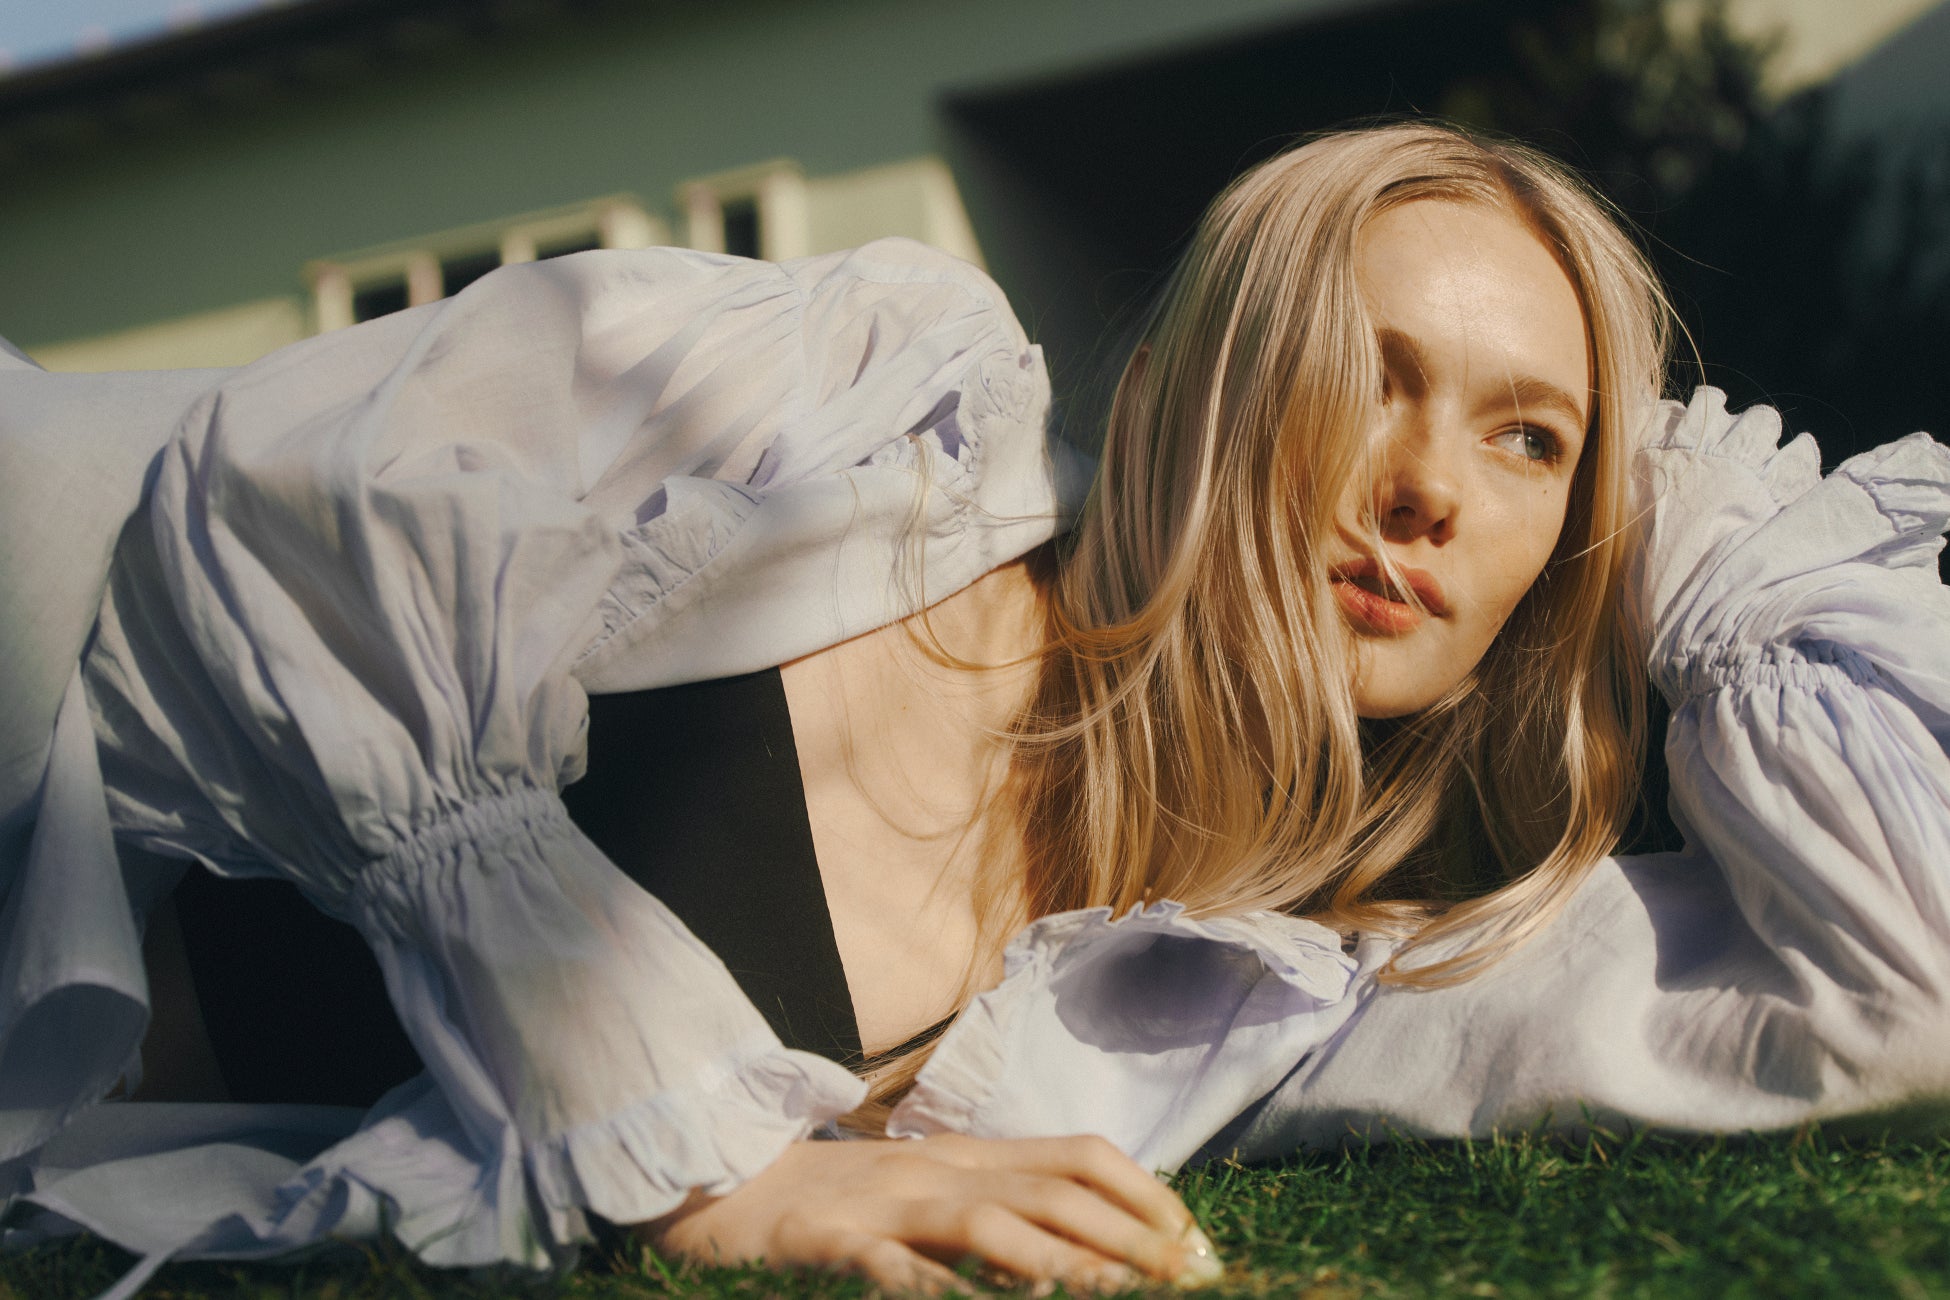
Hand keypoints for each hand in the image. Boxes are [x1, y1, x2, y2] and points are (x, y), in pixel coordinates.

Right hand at [638, 1132, 1223, 1293]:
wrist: (712, 1178)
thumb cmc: (828, 1198)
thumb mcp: (920, 1189)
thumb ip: (991, 1203)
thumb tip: (1081, 1241)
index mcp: (964, 1156)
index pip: (1076, 1154)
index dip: (1143, 1193)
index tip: (1195, 1242)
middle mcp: (937, 1170)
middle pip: (1053, 1190)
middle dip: (1132, 1236)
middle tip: (1192, 1280)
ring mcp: (883, 1205)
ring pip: (990, 1224)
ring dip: (1065, 1263)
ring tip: (1121, 1294)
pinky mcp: (828, 1245)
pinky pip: (892, 1271)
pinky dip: (940, 1294)